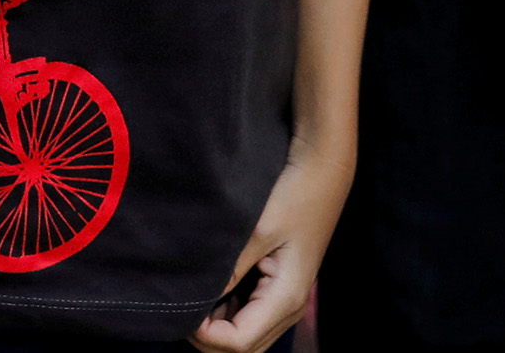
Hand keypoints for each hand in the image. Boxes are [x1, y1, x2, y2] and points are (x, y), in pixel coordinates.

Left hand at [192, 145, 350, 352]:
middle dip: (208, 336)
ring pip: (246, 337)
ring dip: (217, 326)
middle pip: (243, 348)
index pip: (238, 343)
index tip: (182, 307)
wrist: (323, 170)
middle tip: (182, 304)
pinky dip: (228, 314)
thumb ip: (229, 269)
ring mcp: (287, 301)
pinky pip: (251, 317)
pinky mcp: (282, 289)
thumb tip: (197, 299)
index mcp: (285, 298)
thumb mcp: (257, 230)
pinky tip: (212, 289)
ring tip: (193, 295)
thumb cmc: (294, 195)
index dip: (204, 334)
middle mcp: (290, 308)